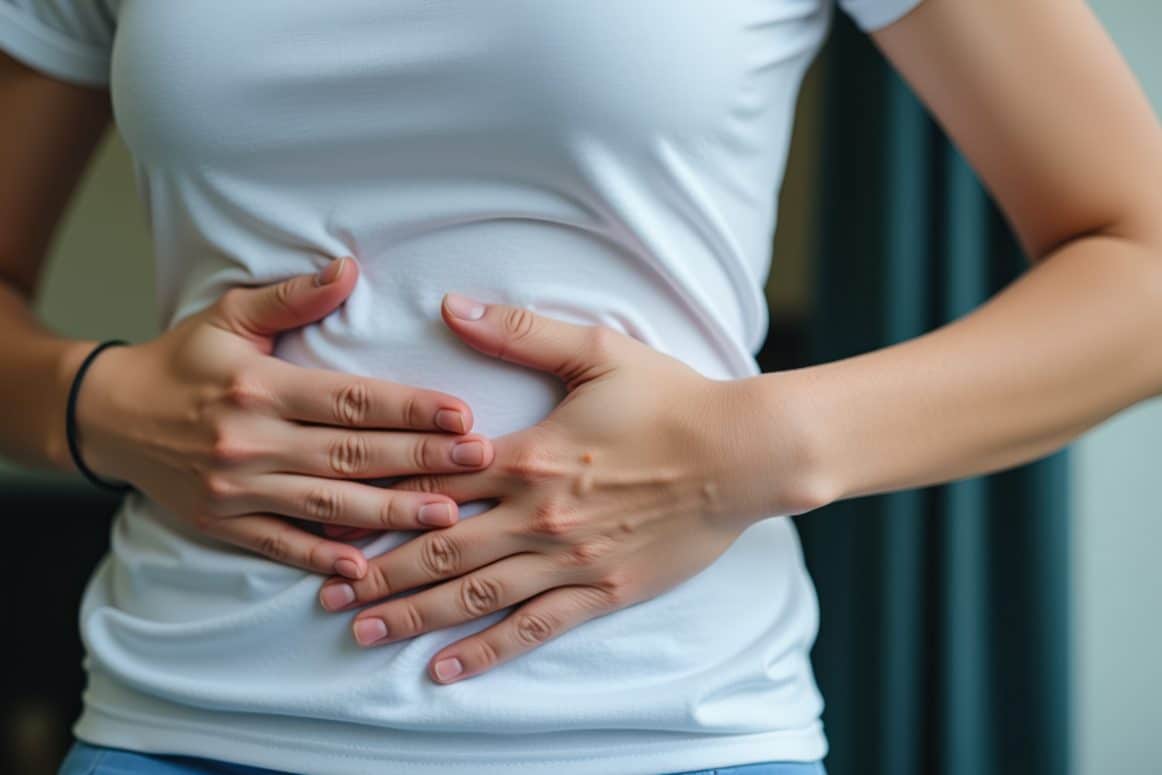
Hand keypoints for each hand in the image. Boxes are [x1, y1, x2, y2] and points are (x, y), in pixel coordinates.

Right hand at [73, 259, 494, 578]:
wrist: (107, 416)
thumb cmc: (182, 360)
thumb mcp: (228, 316)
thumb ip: (291, 296)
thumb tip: (349, 268)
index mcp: (260, 385)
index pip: (351, 400)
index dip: (410, 408)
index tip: (462, 415)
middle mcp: (251, 440)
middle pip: (352, 454)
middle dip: (421, 460)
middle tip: (480, 464)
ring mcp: (237, 488)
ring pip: (328, 505)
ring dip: (391, 513)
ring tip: (448, 517)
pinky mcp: (223, 524)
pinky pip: (281, 545)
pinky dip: (322, 559)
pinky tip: (365, 569)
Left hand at [318, 293, 824, 682]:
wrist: (742, 454)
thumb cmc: (671, 398)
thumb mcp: (596, 350)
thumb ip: (518, 331)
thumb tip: (450, 305)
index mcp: (528, 453)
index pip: (434, 483)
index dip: (377, 501)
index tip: (332, 517)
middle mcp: (538, 514)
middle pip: (439, 547)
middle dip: (378, 574)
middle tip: (326, 593)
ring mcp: (569, 559)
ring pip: (475, 594)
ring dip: (414, 616)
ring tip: (362, 633)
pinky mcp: (601, 591)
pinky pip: (534, 627)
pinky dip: (486, 650)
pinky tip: (445, 669)